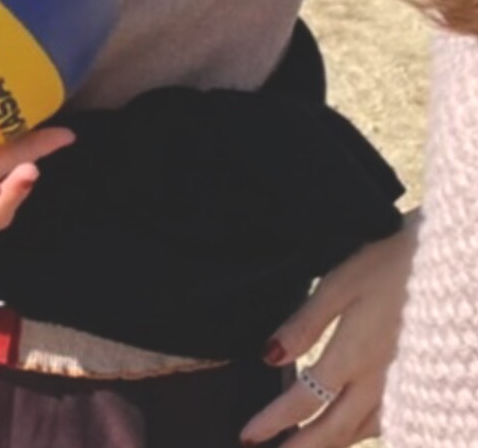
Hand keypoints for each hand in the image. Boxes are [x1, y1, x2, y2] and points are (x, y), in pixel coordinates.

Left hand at [241, 211, 419, 447]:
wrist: (449, 268)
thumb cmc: (389, 266)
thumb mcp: (339, 284)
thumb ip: (304, 323)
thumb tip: (269, 357)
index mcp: (351, 356)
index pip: (303, 400)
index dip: (273, 420)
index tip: (248, 435)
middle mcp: (377, 382)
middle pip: (333, 429)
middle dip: (300, 447)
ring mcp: (400, 386)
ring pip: (360, 431)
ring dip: (329, 444)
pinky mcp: (417, 381)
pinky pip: (384, 422)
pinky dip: (359, 433)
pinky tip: (350, 430)